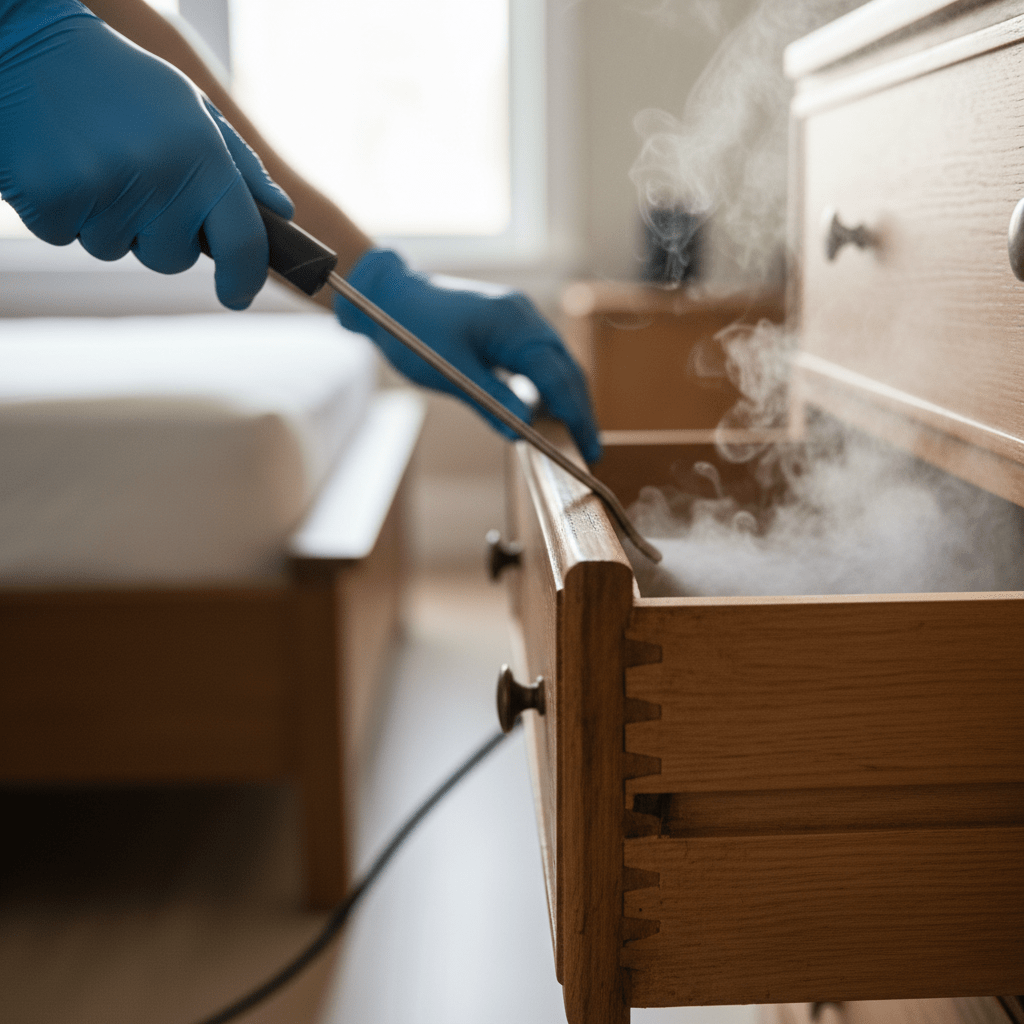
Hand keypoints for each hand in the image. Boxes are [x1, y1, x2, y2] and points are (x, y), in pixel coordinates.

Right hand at [0, 4, 292, 307]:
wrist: (23, 44)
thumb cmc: (121, 82)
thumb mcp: (193, 111)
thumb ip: (242, 168)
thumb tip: (281, 214)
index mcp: (203, 155)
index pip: (243, 243)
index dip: (245, 280)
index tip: (237, 295)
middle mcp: (159, 177)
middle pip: (173, 260)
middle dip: (158, 234)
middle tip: (136, 180)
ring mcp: (104, 192)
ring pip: (117, 250)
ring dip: (107, 220)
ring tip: (93, 160)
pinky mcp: (52, 202)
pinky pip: (68, 238)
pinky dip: (64, 212)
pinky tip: (60, 164)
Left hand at [334, 249, 601, 463]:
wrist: (390, 294)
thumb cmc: (411, 328)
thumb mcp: (450, 371)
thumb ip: (491, 400)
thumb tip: (524, 431)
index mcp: (513, 322)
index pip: (556, 375)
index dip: (575, 413)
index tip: (587, 446)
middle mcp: (525, 317)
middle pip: (566, 369)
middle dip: (580, 410)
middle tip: (589, 450)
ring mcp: (520, 320)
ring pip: (556, 365)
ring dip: (566, 400)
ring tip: (574, 437)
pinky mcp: (510, 328)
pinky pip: (539, 360)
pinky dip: (548, 387)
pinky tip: (548, 412)